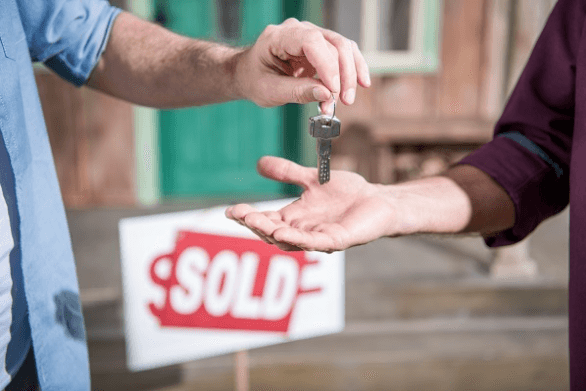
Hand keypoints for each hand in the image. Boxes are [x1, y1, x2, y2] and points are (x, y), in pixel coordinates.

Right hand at [225, 156, 396, 251]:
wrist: (379, 200)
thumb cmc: (348, 193)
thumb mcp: (312, 178)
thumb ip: (288, 173)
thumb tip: (259, 163)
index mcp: (295, 217)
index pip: (266, 219)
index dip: (248, 217)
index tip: (230, 210)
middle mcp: (303, 231)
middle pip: (272, 232)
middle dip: (254, 224)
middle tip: (238, 214)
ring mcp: (319, 238)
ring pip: (289, 240)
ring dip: (271, 232)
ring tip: (255, 222)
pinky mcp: (337, 240)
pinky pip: (315, 242)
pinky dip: (298, 239)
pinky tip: (283, 233)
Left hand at [234, 18, 370, 112]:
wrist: (249, 73)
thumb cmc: (255, 79)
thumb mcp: (270, 91)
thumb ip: (298, 92)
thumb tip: (326, 95)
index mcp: (278, 37)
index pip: (311, 41)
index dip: (326, 65)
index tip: (332, 90)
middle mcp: (297, 30)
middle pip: (332, 44)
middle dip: (342, 75)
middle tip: (343, 101)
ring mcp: (311, 35)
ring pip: (343, 47)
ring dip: (351, 73)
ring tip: (348, 98)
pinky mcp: (321, 47)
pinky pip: (343, 53)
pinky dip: (353, 68)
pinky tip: (361, 82)